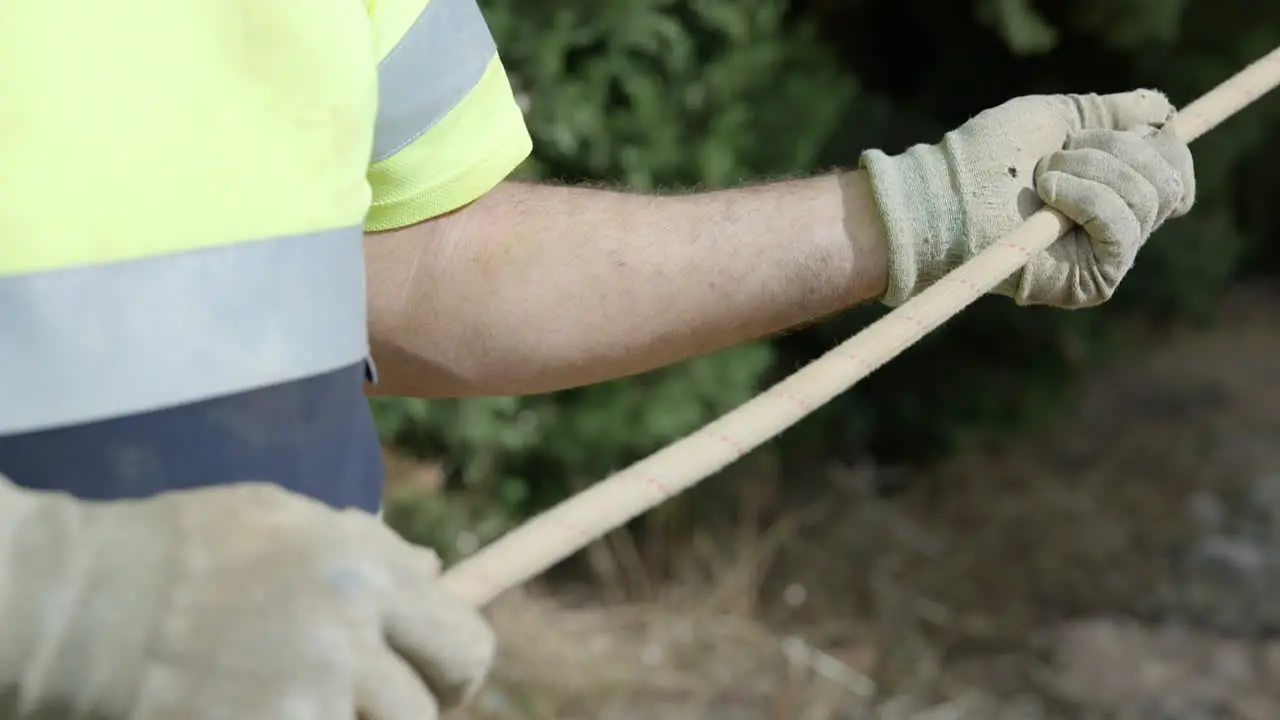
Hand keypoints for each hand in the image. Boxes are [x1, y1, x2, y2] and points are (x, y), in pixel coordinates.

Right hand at [0, 475, 492, 719]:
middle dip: (404, 711)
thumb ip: (372, 548)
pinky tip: (254, 709)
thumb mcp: (287, 518)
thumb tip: (436, 573)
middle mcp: (347, 638)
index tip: (434, 679)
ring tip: (295, 695)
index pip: (464, 644)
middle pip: (424, 713)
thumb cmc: (187, 548)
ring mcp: (304, 701)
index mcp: (364, 572)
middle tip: (364, 701)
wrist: (85, 604)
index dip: (454, 670)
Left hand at [860, 89, 1196, 307]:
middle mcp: (1115, 229)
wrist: (944, 196)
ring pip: (1149, 199)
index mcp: (1111, 192)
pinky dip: (1089, 198)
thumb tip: (1162, 110)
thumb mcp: (1057, 118)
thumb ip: (1111, 113)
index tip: (1131, 129)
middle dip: (1118, 150)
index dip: (1163, 146)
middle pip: (1170, 181)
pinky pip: (1123, 229)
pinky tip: (1050, 194)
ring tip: (1043, 176)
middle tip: (1059, 154)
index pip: (1175, 174)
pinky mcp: (1093, 282)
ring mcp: (1106, 257)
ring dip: (1094, 170)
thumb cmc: (985, 157)